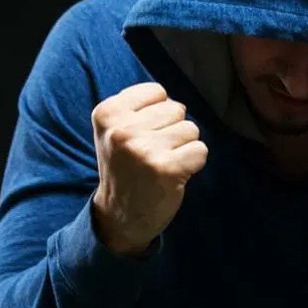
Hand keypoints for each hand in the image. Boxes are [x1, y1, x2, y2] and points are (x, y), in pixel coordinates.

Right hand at [90, 83, 207, 255]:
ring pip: (191, 129)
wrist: (119, 216)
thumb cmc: (124, 167)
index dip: (158, 114)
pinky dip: (194, 163)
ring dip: (183, 147)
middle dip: (172, 130)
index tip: (142, 136)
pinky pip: (200, 150)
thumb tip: (174, 100)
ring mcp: (143, 150)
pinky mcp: (166, 169)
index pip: (157, 92)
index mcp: (107, 113)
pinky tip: (174, 175)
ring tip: (162, 164)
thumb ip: (138, 107)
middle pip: (176, 109)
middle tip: (153, 154)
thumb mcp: (114, 130)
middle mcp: (122, 130)